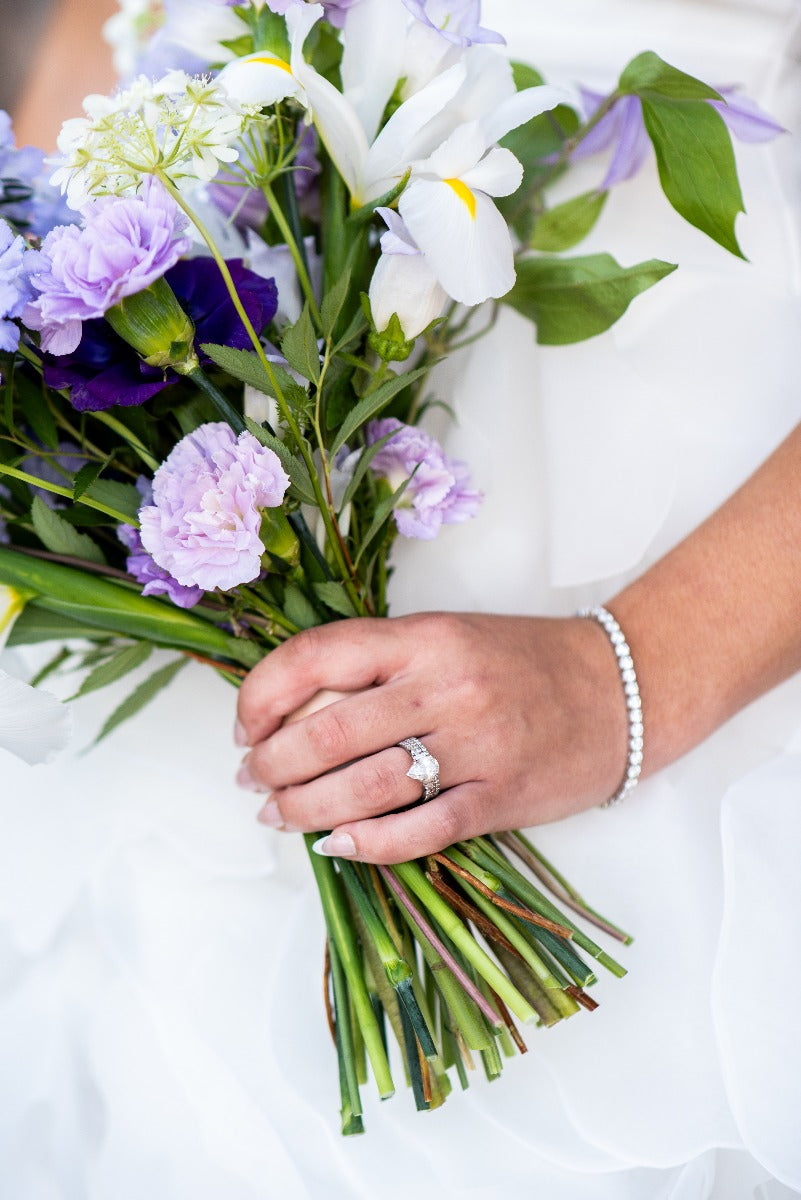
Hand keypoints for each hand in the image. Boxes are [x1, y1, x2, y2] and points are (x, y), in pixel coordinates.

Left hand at [234, 612, 629, 862]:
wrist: (622, 688)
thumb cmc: (524, 661)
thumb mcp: (447, 638)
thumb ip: (379, 666)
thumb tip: (292, 712)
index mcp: (425, 636)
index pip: (317, 657)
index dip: (263, 694)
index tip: (245, 726)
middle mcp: (446, 684)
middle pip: (330, 731)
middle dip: (273, 764)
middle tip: (252, 782)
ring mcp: (477, 743)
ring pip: (366, 786)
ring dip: (306, 808)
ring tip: (279, 815)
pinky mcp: (502, 796)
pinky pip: (421, 830)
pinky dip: (369, 844)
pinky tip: (336, 845)